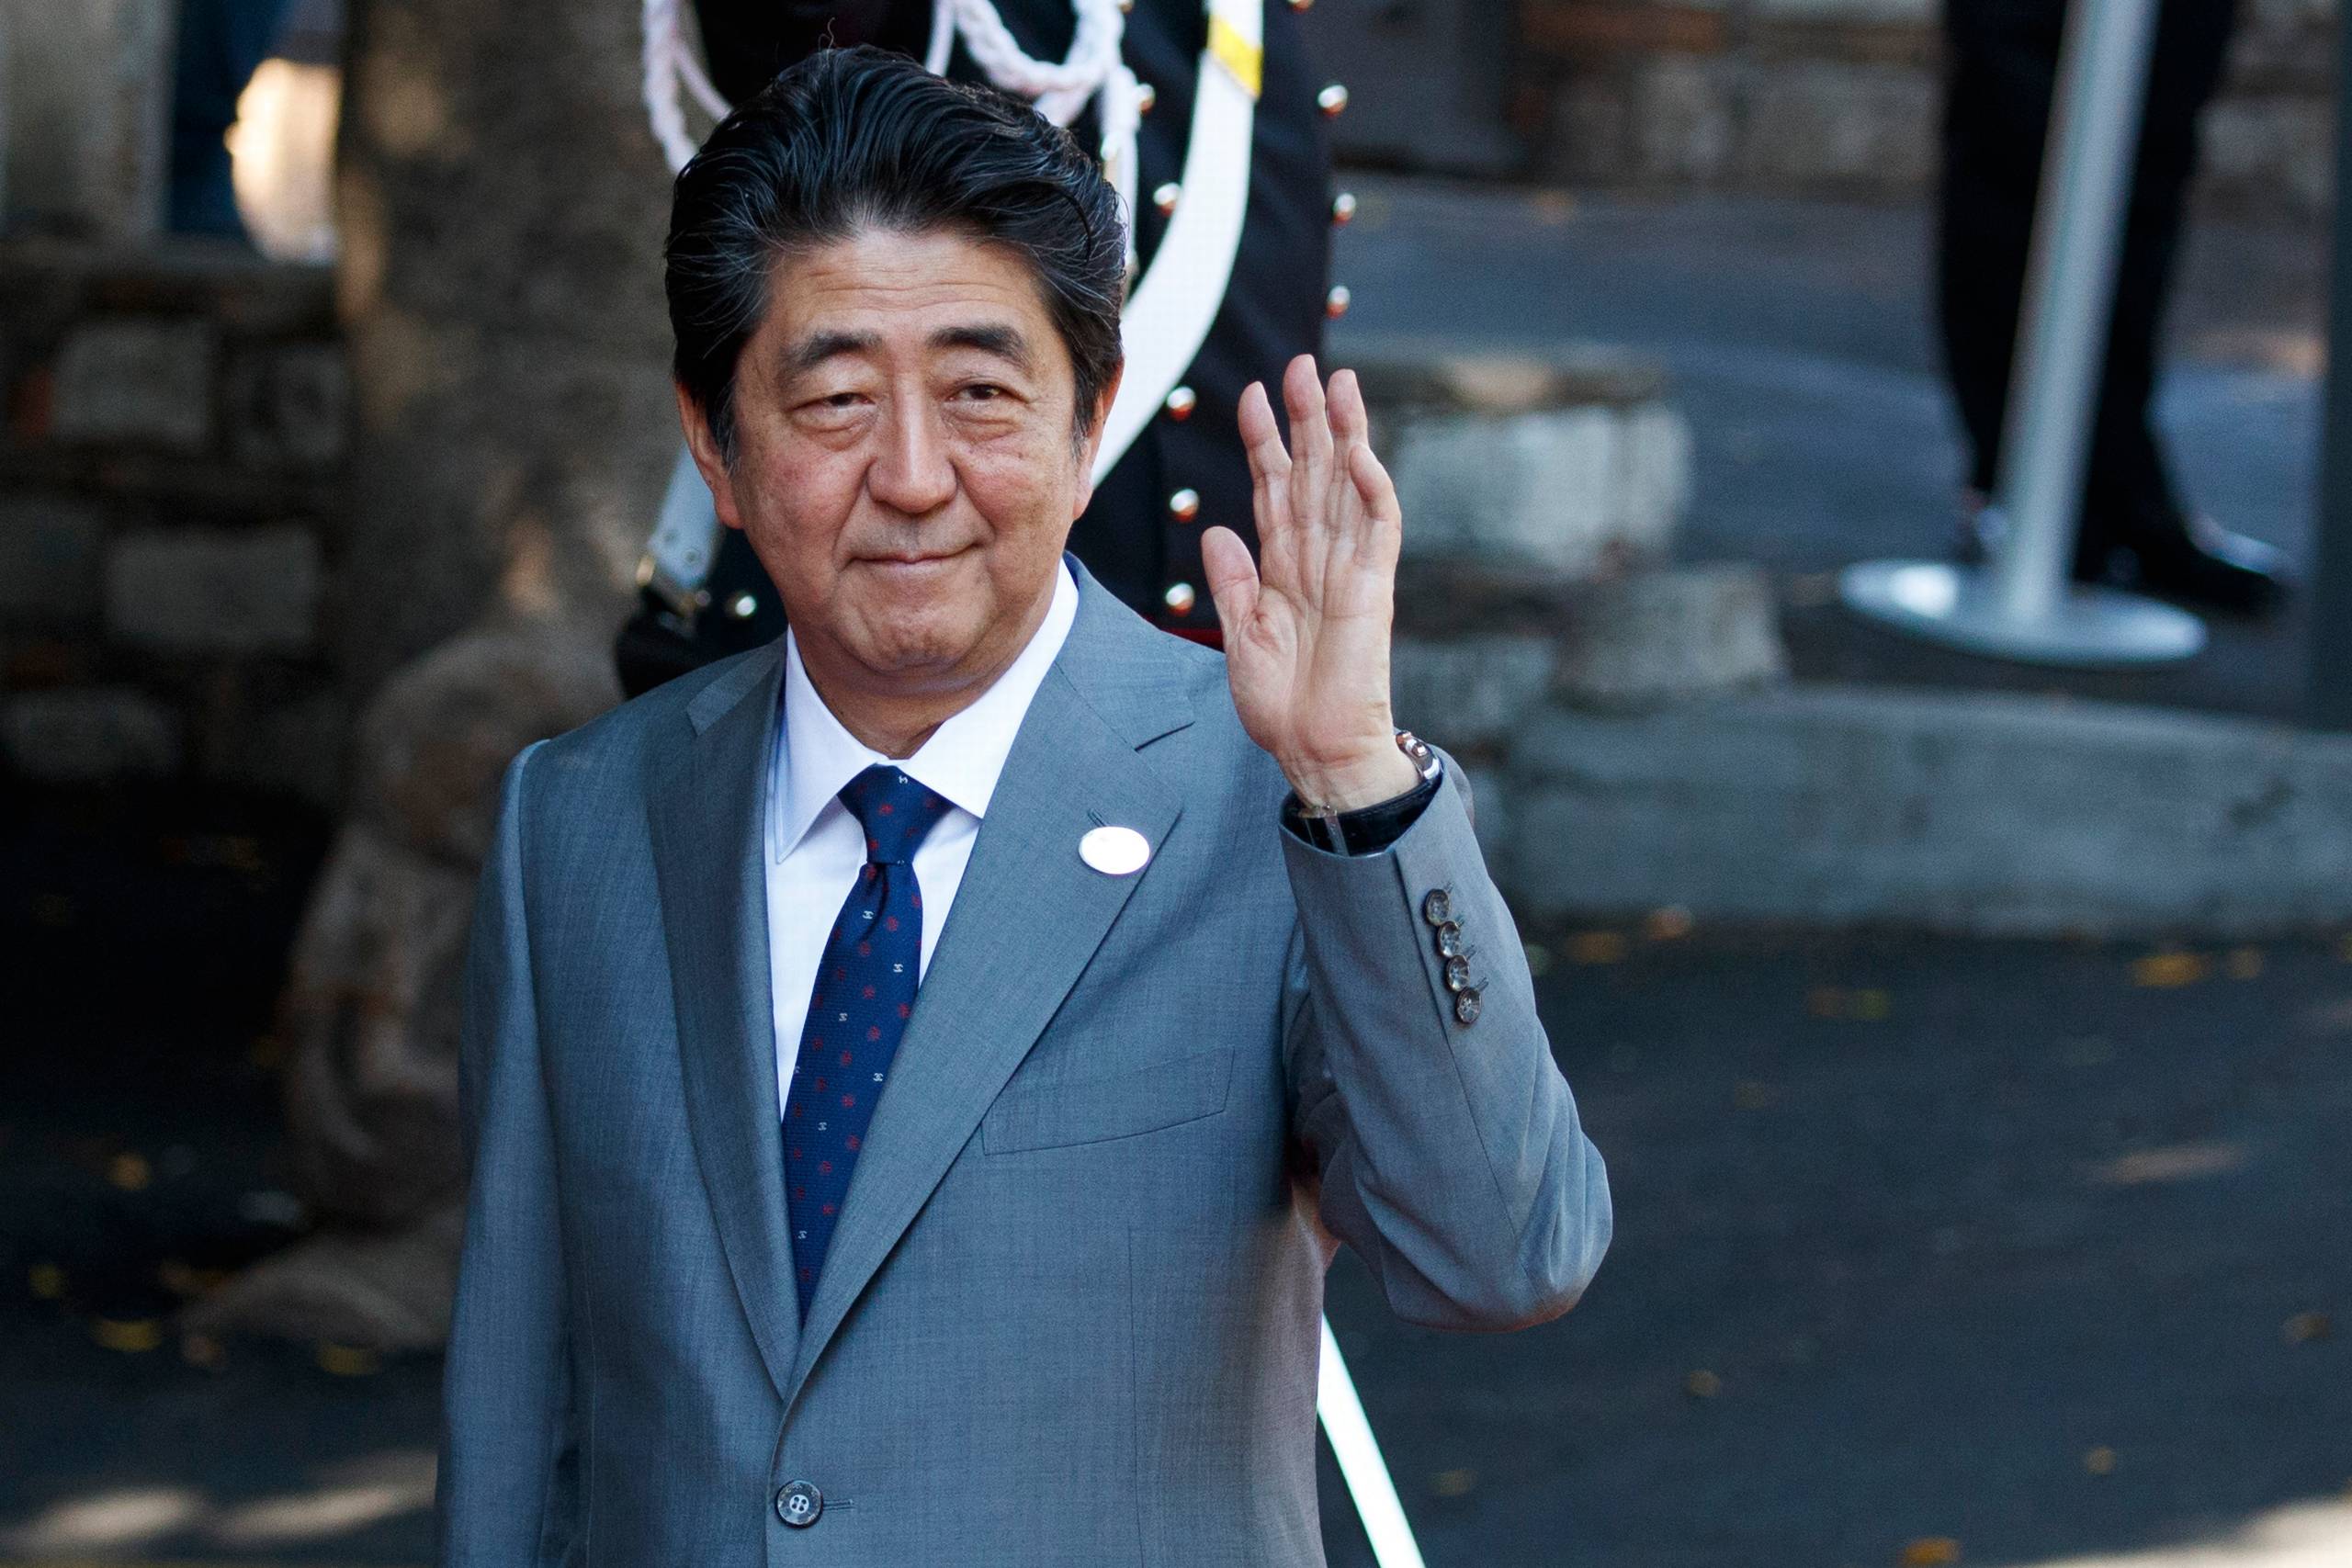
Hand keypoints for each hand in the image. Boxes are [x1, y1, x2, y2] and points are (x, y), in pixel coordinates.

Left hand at [1201, 355, 1419, 812]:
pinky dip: (1370, 490)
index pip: (1275, 490)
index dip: (1263, 443)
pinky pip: (1376, 530)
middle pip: (1313, 473)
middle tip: (1300, 363)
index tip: (1249, 397)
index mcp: (1284, 568)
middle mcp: (1318, 559)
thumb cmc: (1282, 706)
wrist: (1316, 750)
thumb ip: (1231, 580)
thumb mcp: (1240, 634)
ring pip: (1348, 487)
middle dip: (1305, 419)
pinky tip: (1358, 451)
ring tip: (1336, 382)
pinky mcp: (1372, 589)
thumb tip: (1215, 529)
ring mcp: (1349, 569)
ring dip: (1343, 435)